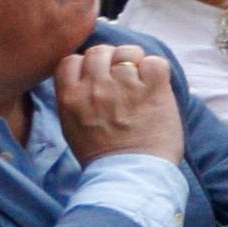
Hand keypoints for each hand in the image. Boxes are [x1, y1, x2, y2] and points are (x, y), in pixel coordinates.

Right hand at [50, 43, 183, 165]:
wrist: (130, 175)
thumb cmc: (102, 156)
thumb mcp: (72, 127)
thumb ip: (75, 99)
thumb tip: (84, 77)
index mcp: (70, 97)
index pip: (70, 60)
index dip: (86, 63)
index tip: (97, 75)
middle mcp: (95, 87)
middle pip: (99, 51)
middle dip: (111, 59)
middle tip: (122, 78)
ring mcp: (124, 86)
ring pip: (128, 52)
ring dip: (136, 63)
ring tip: (141, 83)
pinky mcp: (153, 88)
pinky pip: (155, 61)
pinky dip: (157, 70)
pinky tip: (156, 86)